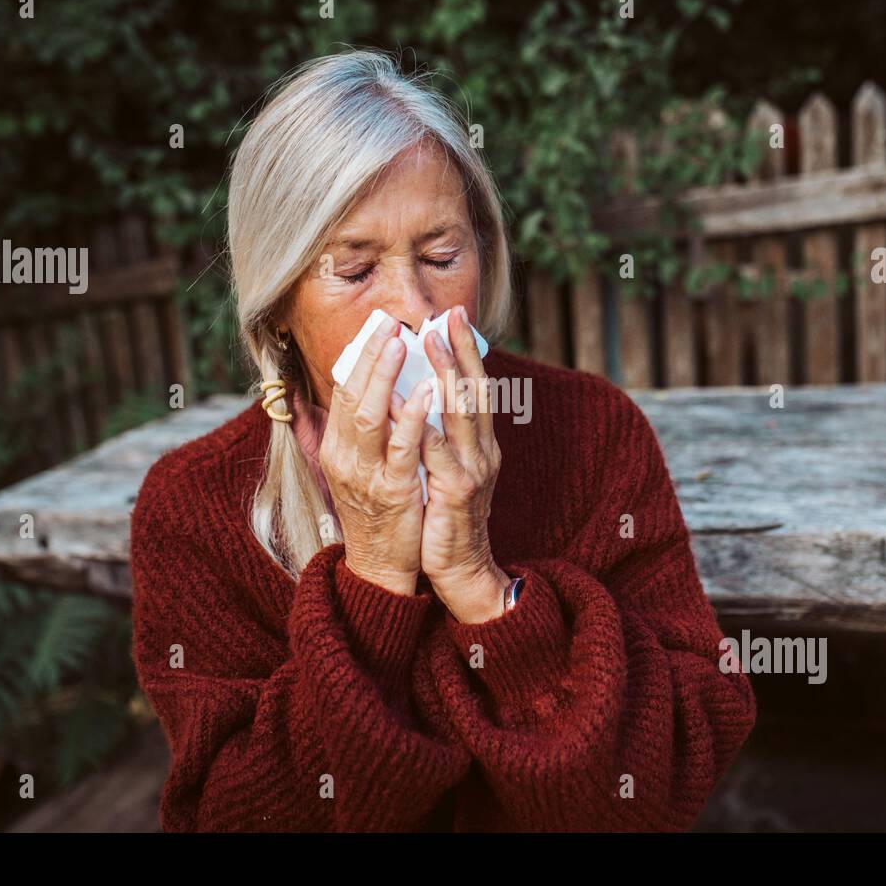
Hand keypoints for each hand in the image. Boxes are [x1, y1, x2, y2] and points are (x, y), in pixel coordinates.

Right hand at [321, 314, 433, 595]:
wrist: (382, 567)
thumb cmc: (378, 512)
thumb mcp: (360, 468)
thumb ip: (361, 432)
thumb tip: (367, 391)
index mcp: (338, 448)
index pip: (343, 392)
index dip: (359, 357)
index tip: (377, 325)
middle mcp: (345, 457)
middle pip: (352, 395)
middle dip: (370, 355)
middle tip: (388, 321)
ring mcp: (368, 474)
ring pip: (372, 415)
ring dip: (387, 376)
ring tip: (403, 342)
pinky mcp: (394, 491)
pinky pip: (402, 448)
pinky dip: (414, 417)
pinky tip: (428, 391)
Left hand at [406, 304, 509, 623]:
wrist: (461, 570)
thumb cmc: (447, 518)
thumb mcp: (450, 469)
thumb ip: (442, 436)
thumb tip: (424, 395)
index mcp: (481, 444)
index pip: (476, 387)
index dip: (466, 350)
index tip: (452, 315)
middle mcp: (482, 451)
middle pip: (473, 391)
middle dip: (459, 350)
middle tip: (444, 316)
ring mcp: (471, 470)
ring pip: (459, 414)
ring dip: (444, 375)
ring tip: (426, 345)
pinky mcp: (455, 492)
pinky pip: (433, 452)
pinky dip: (419, 424)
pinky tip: (403, 402)